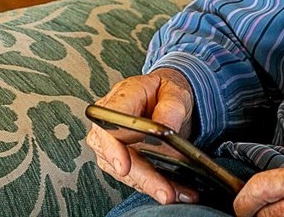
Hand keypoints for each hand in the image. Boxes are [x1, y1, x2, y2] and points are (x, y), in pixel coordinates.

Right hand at [85, 68, 197, 204]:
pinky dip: (154, 186)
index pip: (107, 122)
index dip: (112, 147)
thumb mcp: (175, 91)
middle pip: (117, 154)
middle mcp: (110, 120)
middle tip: (164, 191)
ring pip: (126, 171)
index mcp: (122, 97)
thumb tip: (166, 129)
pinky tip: (175, 191)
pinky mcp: (122, 158)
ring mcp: (113, 142)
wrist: (167, 98)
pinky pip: (135, 176)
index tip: (124, 167)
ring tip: (176, 193)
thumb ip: (171, 107)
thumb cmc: (166, 91)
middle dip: (142, 177)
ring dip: (150, 185)